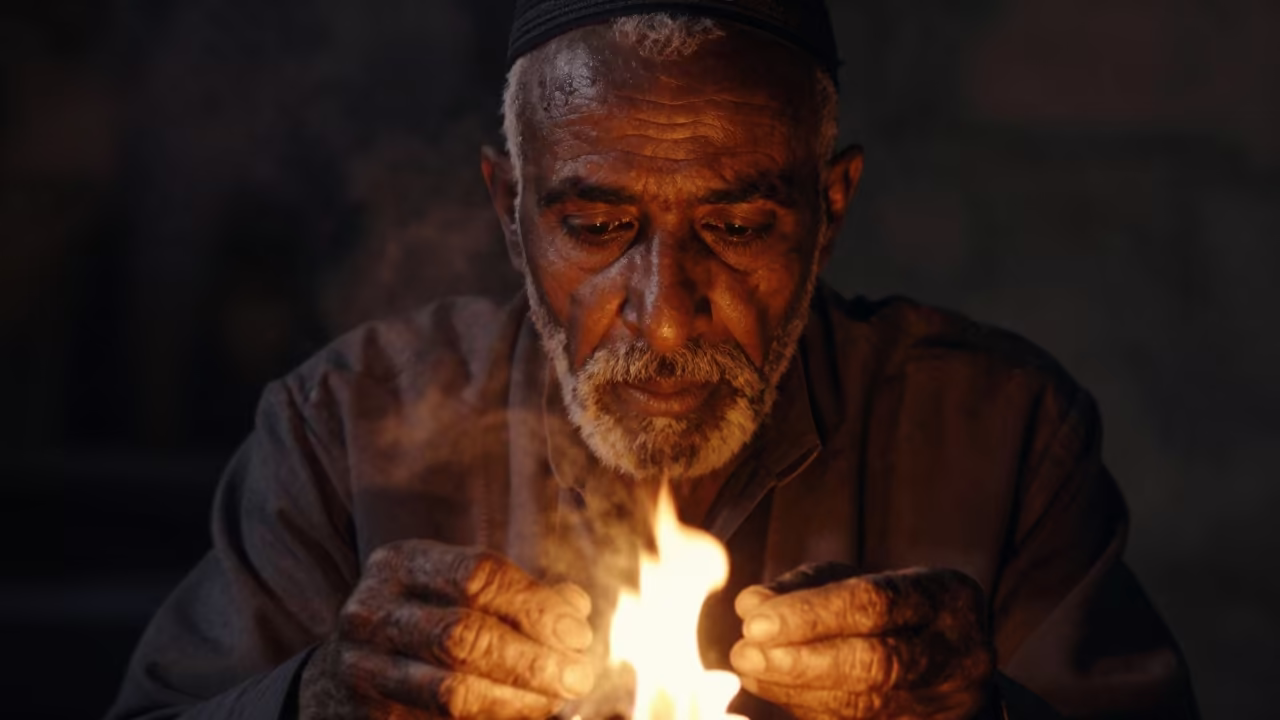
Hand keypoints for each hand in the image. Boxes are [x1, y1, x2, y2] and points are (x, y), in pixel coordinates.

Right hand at [300, 539, 595, 718]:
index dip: (536, 605)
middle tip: (578, 677)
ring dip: (517, 701)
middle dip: (532, 660)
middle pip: (464, 635)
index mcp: (400, 563)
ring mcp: (362, 669)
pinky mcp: (369, 718)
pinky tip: (523, 719)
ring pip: (451, 692)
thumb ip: (516, 594)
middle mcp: (372, 611)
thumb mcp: (456, 590)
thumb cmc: (423, 621)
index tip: (578, 634)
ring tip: (556, 704)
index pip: (477, 575)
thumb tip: (575, 606)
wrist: (345, 673)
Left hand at [729, 564, 993, 719]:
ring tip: (749, 669)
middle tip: (745, 654)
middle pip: (875, 663)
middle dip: (801, 661)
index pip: (874, 603)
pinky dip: (807, 708)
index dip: (810, 614)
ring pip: (864, 706)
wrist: (957, 662)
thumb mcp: (863, 580)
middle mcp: (957, 653)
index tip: (754, 620)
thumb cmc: (897, 610)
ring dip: (795, 689)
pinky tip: (771, 689)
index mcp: (946, 597)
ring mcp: (944, 703)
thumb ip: (808, 587)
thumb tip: (750, 604)